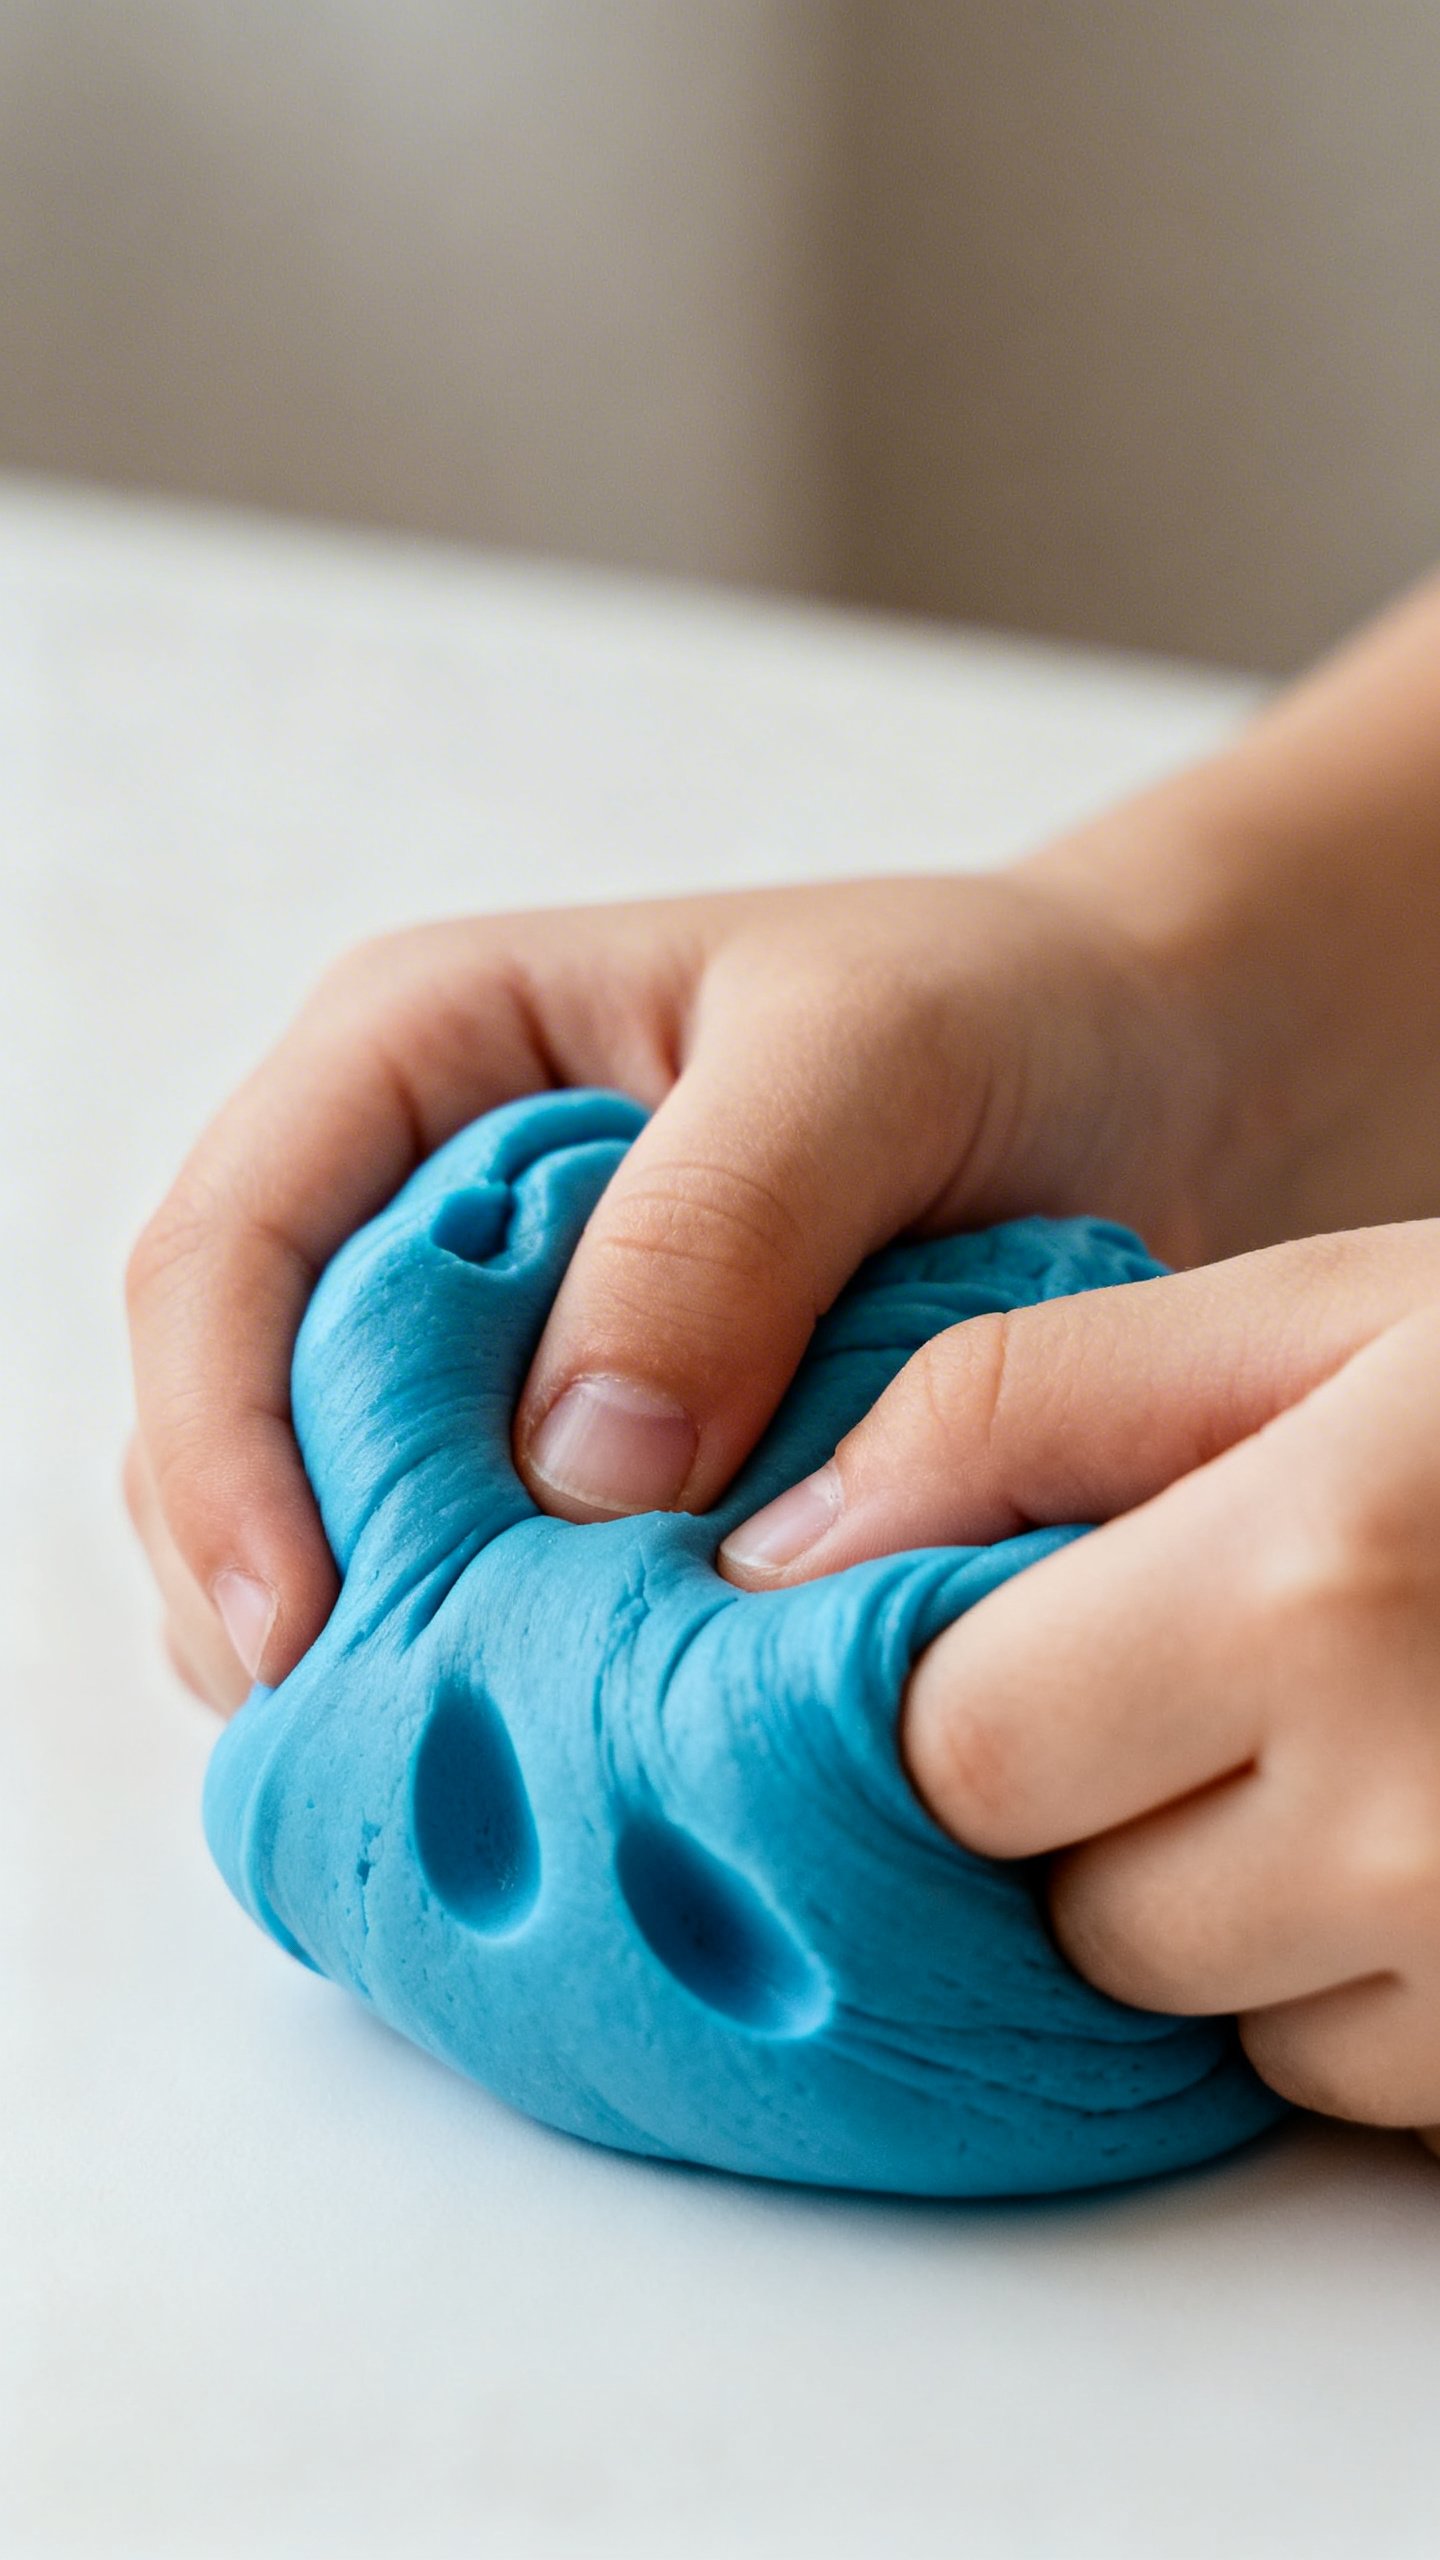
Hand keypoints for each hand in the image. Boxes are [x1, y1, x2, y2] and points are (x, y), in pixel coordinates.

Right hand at [125, 873, 1209, 1708]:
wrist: (1136, 1073)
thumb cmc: (994, 1017)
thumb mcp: (868, 1060)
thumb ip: (717, 1234)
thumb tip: (577, 1474)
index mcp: (419, 1054)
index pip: (221, 1257)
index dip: (224, 1453)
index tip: (301, 1628)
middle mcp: (409, 1202)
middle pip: (235, 1419)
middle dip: (274, 1590)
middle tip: (391, 1749)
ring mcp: (481, 1340)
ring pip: (324, 1525)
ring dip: (370, 1657)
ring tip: (466, 1774)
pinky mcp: (565, 1454)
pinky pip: (461, 1581)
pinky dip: (479, 1674)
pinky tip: (549, 1750)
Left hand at [721, 1224, 1439, 2130]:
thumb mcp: (1312, 1312)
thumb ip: (1018, 1405)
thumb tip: (764, 1557)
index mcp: (1321, 1579)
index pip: (960, 1748)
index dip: (965, 1687)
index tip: (1020, 1620)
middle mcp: (1416, 1813)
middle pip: (1071, 1902)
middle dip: (1096, 1792)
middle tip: (1220, 1648)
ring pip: (1204, 2009)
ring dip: (1229, 1892)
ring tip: (1362, 1720)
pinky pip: (1344, 2076)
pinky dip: (1350, 1975)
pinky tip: (1435, 1817)